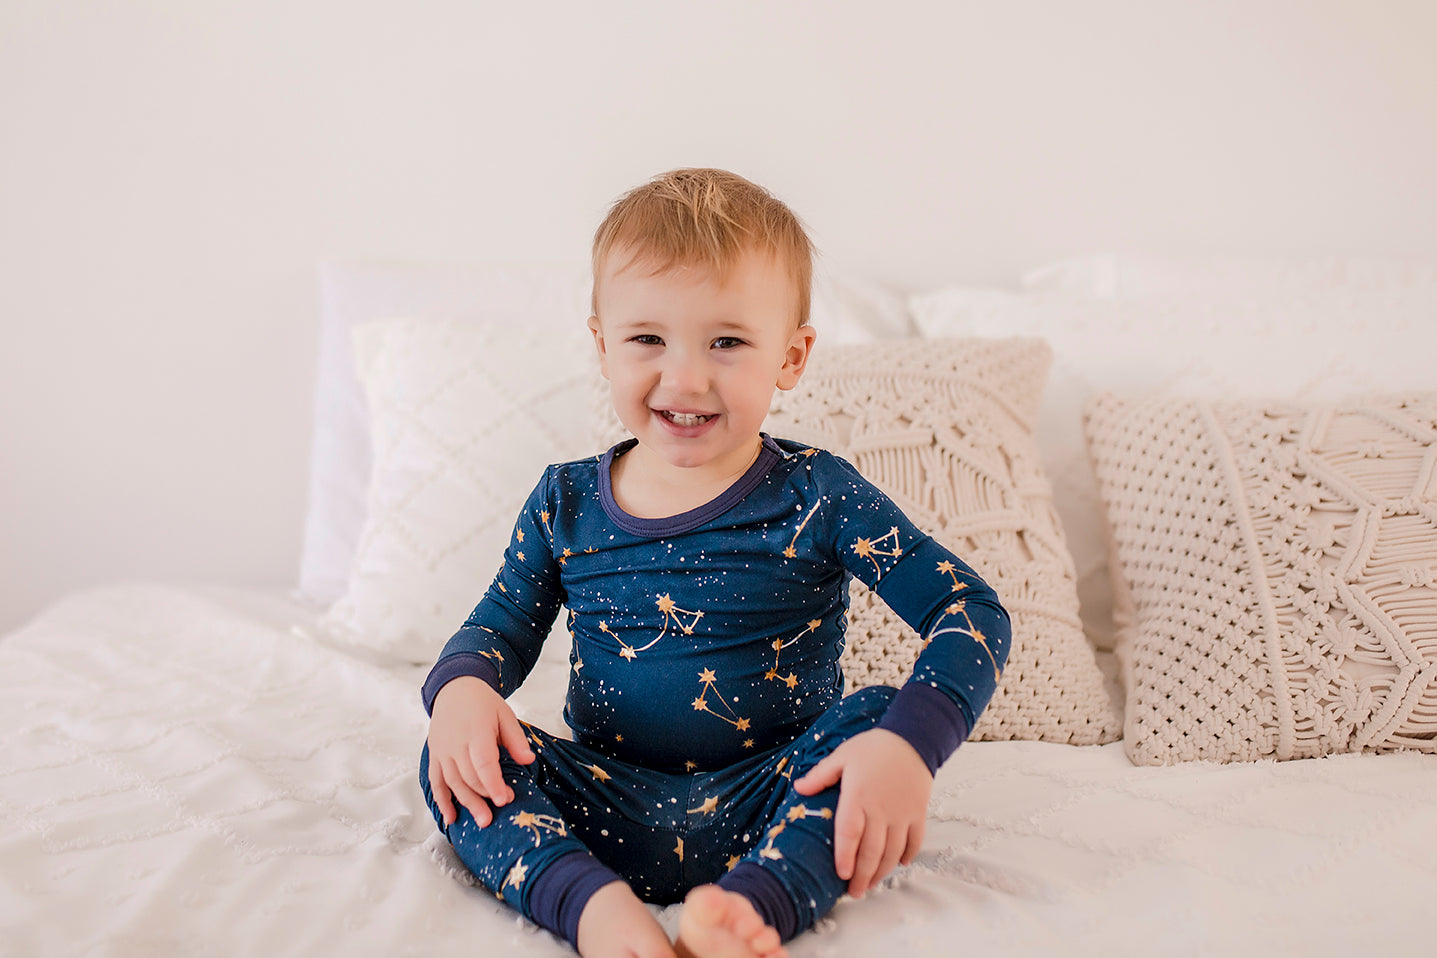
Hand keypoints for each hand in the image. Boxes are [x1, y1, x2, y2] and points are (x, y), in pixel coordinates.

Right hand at [426, 676, 534, 827]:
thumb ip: (516, 740)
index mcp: (476, 731)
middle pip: (468, 776)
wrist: (454, 689)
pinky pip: (436, 781)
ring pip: (452, 782)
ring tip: (482, 820)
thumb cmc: (483, 703)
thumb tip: (529, 760)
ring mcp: (442, 750)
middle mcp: (455, 743)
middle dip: (484, 796)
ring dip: (466, 803)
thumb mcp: (505, 715)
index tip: (505, 799)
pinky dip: (442, 800)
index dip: (493, 783)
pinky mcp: (435, 755)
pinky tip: (452, 817)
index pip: (484, 762)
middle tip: (500, 811)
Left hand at [792, 728, 931, 897]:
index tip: (841, 874)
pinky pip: (915, 841)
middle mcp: (881, 809)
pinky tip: (898, 864)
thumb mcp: (842, 755)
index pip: (849, 833)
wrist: (913, 737)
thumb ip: (820, 775)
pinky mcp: (918, 813)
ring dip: (882, 871)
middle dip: (863, 876)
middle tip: (854, 892)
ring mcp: (902, 814)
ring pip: (893, 851)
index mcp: (858, 796)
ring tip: (872, 884)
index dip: (845, 857)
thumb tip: (798, 788)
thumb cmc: (873, 746)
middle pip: (871, 851)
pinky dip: (907, 856)